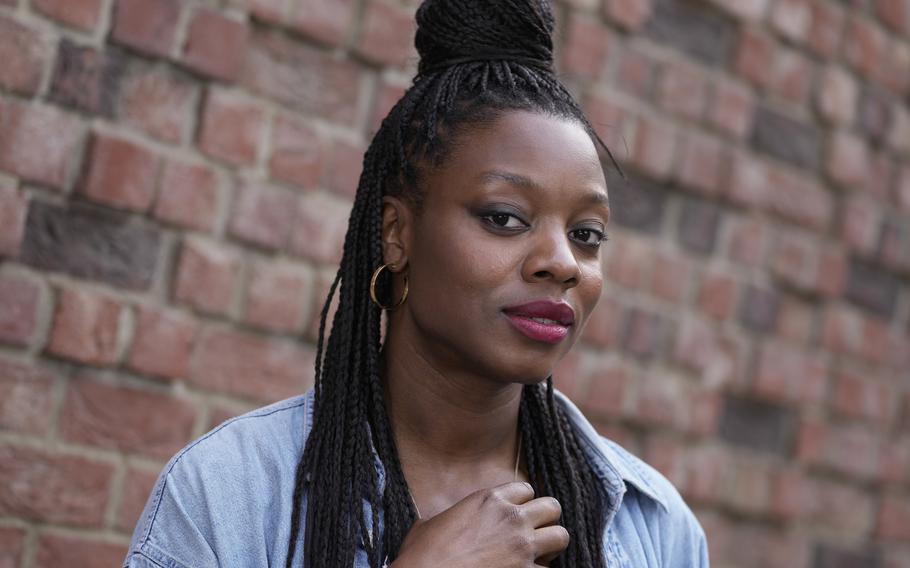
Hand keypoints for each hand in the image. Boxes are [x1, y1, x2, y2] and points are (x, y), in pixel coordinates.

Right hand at [391, 481, 568, 567]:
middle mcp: (511, 518)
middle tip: (533, 532)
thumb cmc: (422, 555)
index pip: (526, 489)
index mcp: (489, 500)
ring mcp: (522, 547)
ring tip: (538, 553)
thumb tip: (442, 522)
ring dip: (551, 545)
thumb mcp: (430, 523)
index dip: (522, 502)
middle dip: (545, 519)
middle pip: (552, 507)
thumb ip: (450, 516)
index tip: (515, 514)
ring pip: (561, 536)